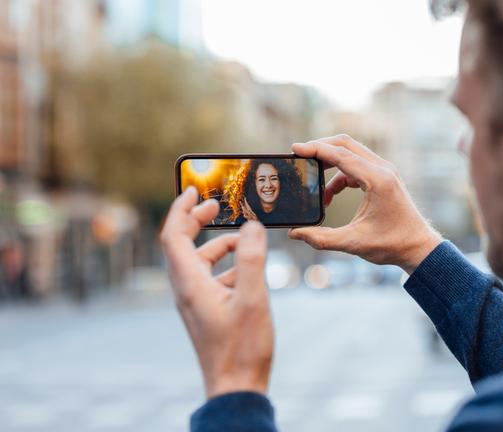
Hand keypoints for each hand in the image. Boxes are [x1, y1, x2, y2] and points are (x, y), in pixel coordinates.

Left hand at [160, 187, 273, 398]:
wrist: (236, 386)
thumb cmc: (242, 347)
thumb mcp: (252, 297)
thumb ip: (251, 258)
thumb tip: (251, 226)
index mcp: (190, 283)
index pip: (172, 236)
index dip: (180, 209)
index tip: (193, 189)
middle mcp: (186, 290)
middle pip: (181, 244)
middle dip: (196, 220)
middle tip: (216, 204)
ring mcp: (195, 301)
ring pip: (198, 261)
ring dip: (216, 242)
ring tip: (242, 235)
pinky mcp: (206, 311)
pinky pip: (209, 277)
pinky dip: (225, 263)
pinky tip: (247, 267)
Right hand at [289, 134, 442, 273]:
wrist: (418, 247)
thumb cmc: (391, 244)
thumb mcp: (354, 243)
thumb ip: (322, 238)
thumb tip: (295, 233)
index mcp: (377, 180)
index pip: (341, 155)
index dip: (316, 150)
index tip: (295, 148)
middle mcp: (383, 169)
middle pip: (346, 144)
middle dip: (321, 148)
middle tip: (299, 158)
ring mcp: (385, 171)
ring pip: (352, 152)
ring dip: (330, 163)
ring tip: (313, 184)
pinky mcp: (384, 177)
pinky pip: (357, 165)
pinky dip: (340, 175)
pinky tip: (329, 195)